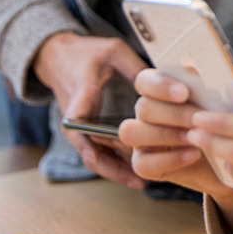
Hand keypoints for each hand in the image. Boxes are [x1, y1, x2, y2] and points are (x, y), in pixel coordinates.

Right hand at [33, 31, 147, 188]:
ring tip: (148, 181)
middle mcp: (76, 124)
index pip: (85, 123)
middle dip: (119, 168)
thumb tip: (173, 89)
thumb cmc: (88, 53)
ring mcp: (81, 131)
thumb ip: (139, 69)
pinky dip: (121, 166)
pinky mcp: (88, 134)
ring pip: (99, 162)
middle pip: (94, 155)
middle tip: (147, 176)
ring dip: (121, 172)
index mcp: (78, 100)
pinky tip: (144, 174)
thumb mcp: (113, 52)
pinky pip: (103, 157)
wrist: (59, 58)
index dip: (107, 137)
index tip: (131, 148)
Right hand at [123, 70, 232, 232]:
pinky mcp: (142, 163)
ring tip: (194, 138)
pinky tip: (194, 154)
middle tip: (198, 120)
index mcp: (159, 90)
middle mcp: (146, 112)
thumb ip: (210, 90)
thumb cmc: (223, 124)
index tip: (184, 92)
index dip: (160, 85)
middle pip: (143, 107)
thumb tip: (207, 75)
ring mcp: (141, 139)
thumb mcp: (222, 105)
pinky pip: (142, 164)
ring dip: (165, 135)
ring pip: (132, 132)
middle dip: (174, 114)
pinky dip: (169, 160)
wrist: (230, 158)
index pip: (145, 81)